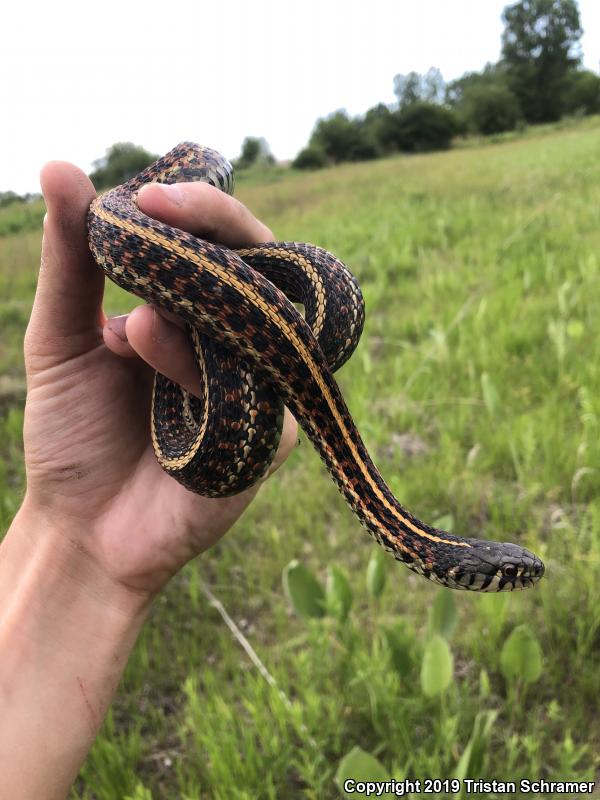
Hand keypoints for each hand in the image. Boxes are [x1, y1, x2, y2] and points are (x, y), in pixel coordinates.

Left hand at [22, 162, 297, 597]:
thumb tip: (58, 165)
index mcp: (196, 314)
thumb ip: (72, 260)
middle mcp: (236, 342)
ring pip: (260, 321)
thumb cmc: (72, 432)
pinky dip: (202, 374)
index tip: (149, 196)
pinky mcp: (271, 435)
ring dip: (195, 316)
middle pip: (261, 265)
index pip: (221, 242)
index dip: (200, 209)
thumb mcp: (62, 339)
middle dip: (218, 232)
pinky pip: (258, 387)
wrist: (80, 527)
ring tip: (132, 333)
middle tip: (160, 214)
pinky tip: (155, 380)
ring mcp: (259, 385)